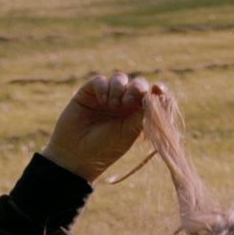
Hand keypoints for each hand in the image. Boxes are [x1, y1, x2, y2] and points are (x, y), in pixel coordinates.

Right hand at [41, 71, 161, 182]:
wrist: (75, 155)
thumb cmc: (104, 149)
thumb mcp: (127, 133)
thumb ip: (141, 115)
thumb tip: (158, 98)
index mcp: (136, 115)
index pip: (150, 98)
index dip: (156, 91)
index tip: (158, 89)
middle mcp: (123, 105)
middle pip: (137, 84)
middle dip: (136, 88)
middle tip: (128, 101)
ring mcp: (107, 97)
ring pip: (120, 79)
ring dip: (119, 88)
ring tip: (112, 104)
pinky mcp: (89, 92)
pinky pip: (101, 80)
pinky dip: (104, 87)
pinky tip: (102, 102)